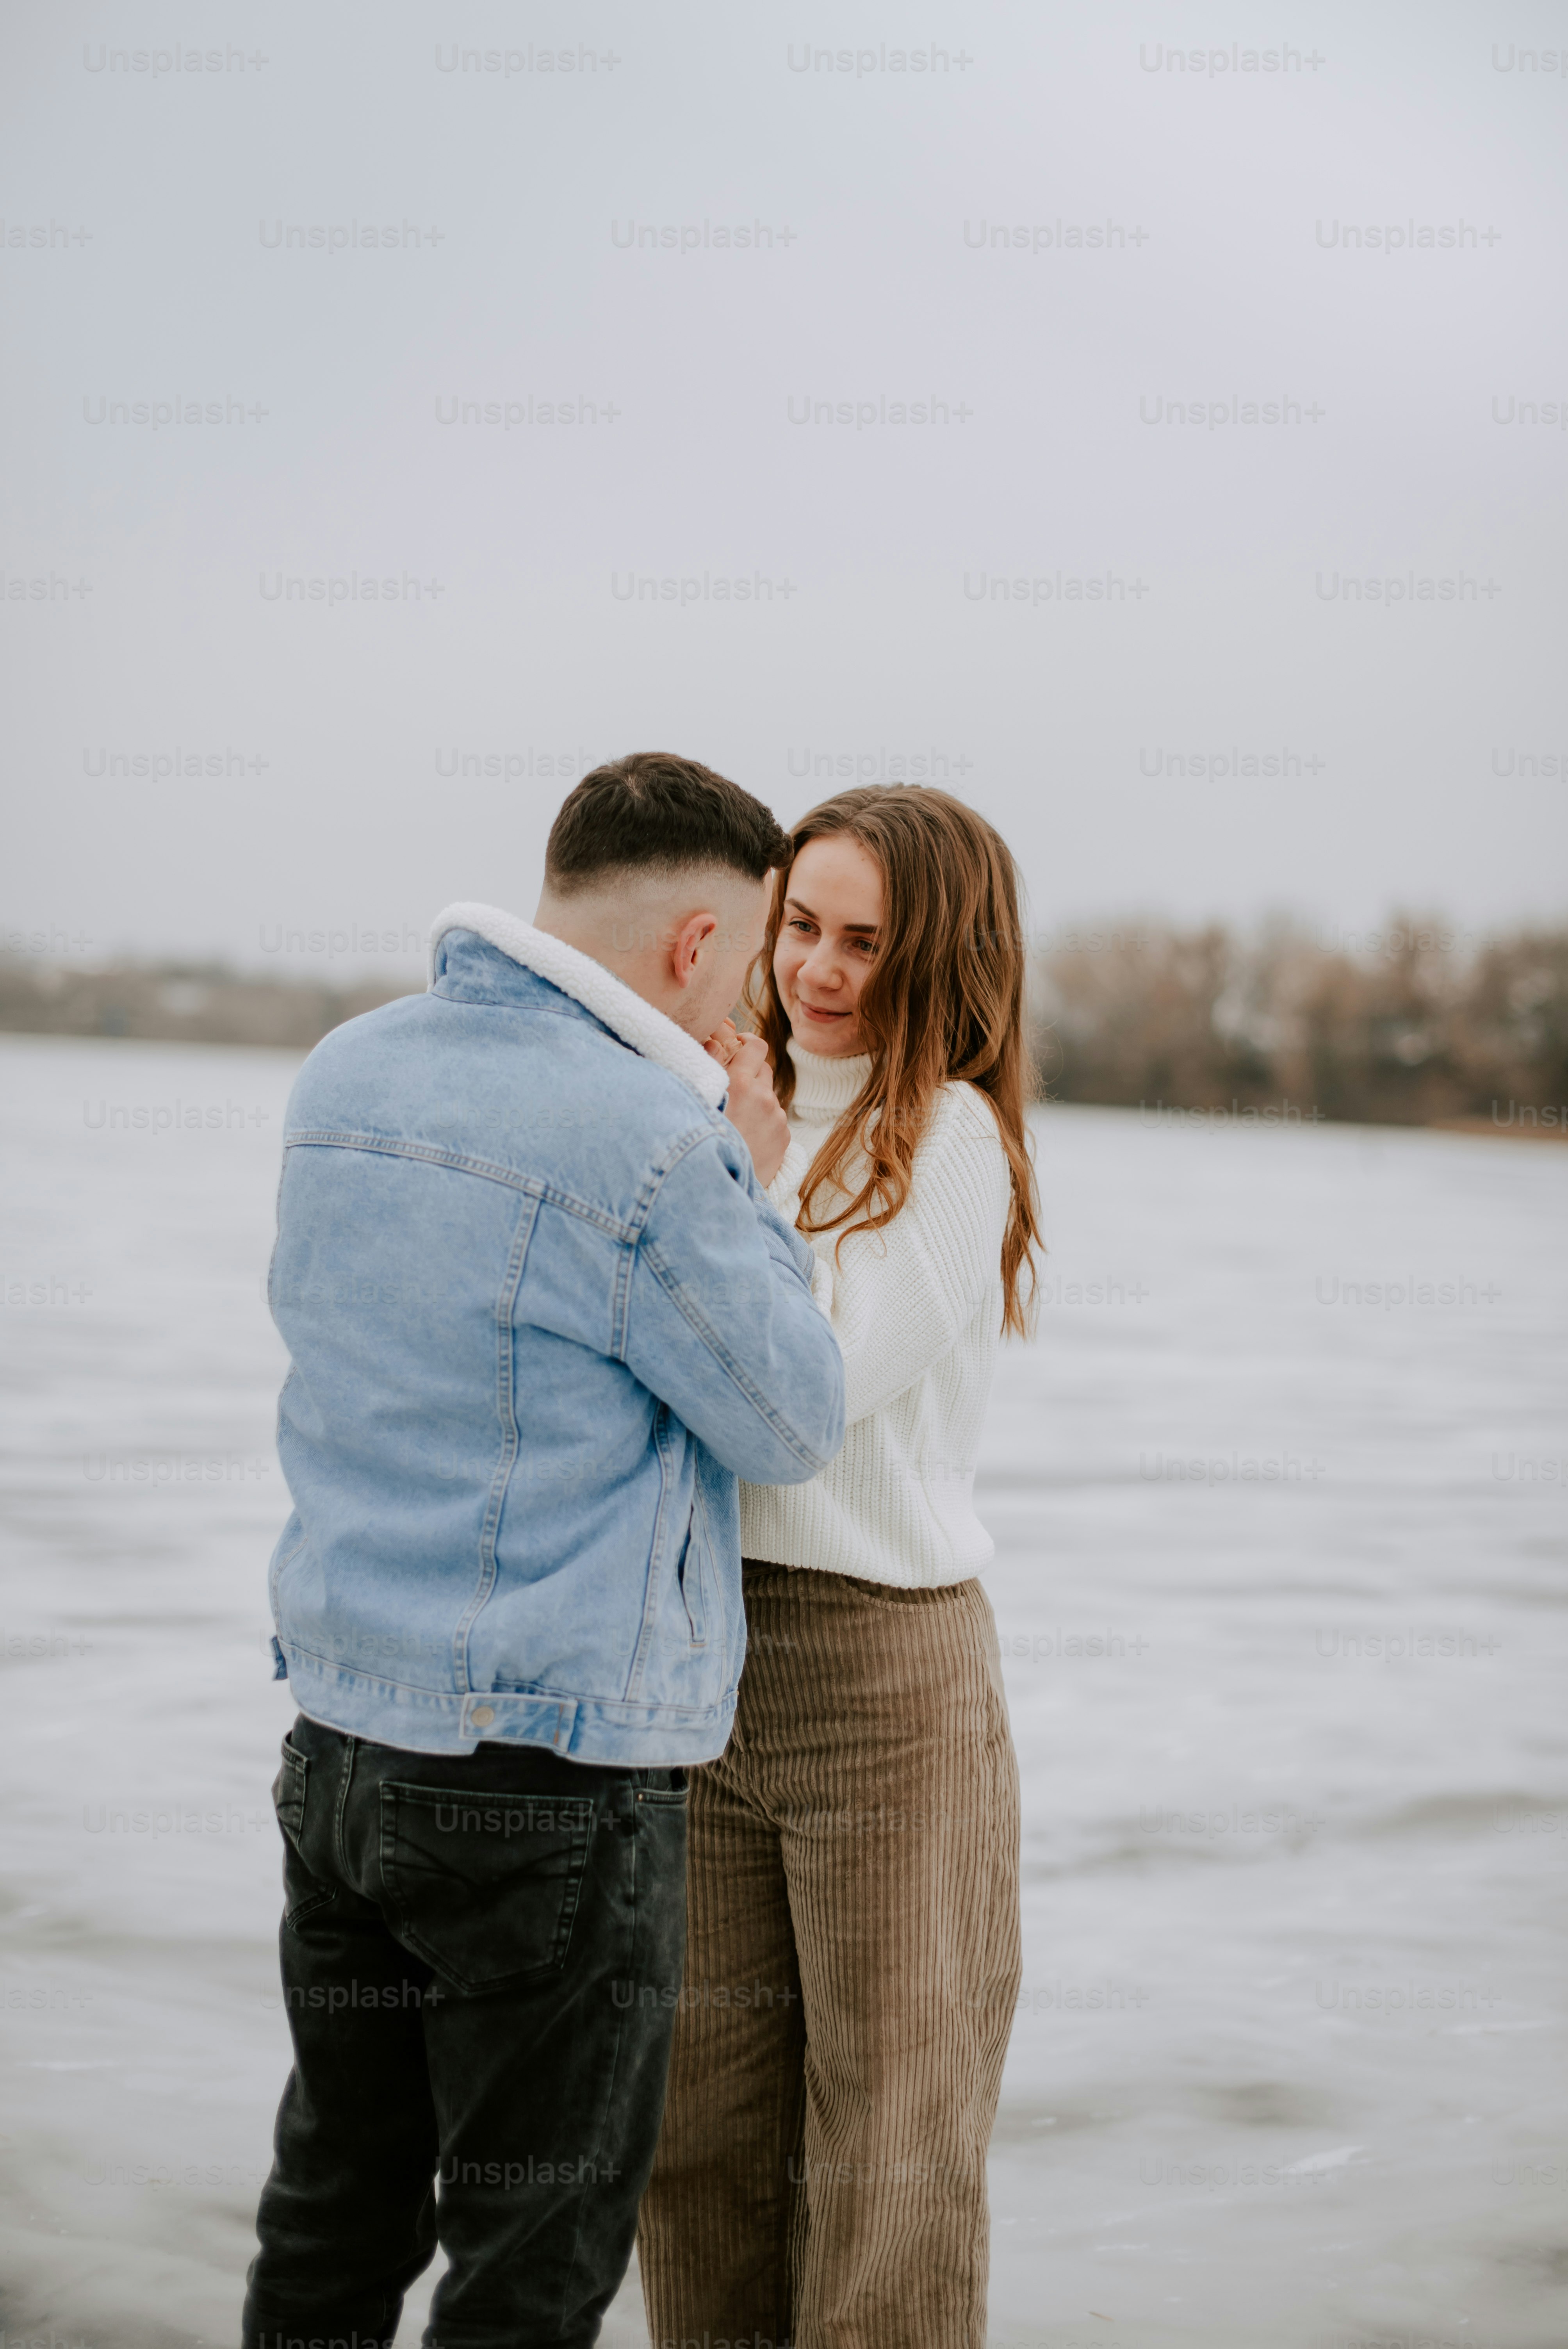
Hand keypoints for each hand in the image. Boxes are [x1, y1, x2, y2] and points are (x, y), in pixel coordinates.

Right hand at [705, 1021, 789, 1186]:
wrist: (716, 1189)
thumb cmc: (701, 1141)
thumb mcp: (698, 1100)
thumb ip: (707, 1066)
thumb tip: (715, 1041)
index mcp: (741, 1084)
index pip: (756, 1046)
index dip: (748, 1042)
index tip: (739, 1046)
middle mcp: (764, 1098)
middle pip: (764, 1069)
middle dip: (749, 1072)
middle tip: (731, 1087)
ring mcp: (777, 1119)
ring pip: (768, 1095)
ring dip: (756, 1099)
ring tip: (735, 1120)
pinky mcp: (784, 1137)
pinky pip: (775, 1118)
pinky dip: (763, 1120)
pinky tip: (746, 1136)